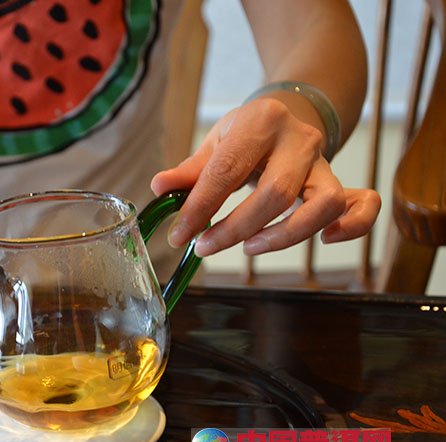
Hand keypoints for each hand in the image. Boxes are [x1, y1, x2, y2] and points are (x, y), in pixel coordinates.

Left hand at [150, 97, 380, 256]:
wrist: (289, 113)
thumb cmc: (247, 135)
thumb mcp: (215, 143)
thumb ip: (190, 170)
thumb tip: (159, 188)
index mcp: (260, 122)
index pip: (227, 171)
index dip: (199, 208)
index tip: (180, 235)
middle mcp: (298, 139)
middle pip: (276, 194)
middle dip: (235, 229)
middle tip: (205, 247)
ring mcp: (324, 161)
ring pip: (323, 204)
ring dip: (285, 236)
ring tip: (249, 249)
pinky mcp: (340, 180)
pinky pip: (363, 204)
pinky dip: (352, 225)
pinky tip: (324, 241)